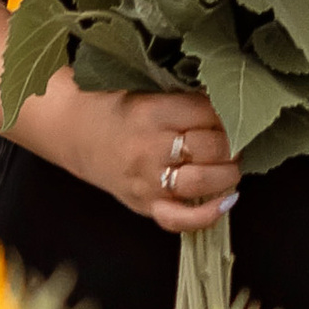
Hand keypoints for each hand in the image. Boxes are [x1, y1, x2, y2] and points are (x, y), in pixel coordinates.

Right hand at [43, 84, 240, 233]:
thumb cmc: (114, 104)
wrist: (72, 129)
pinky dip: (208, 215)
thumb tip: (231, 106)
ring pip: (201, 181)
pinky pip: (180, 220)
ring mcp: (146, 180)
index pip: (208, 114)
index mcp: (151, 111)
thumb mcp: (146, 88)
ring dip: (228, 174)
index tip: (234, 112)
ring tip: (232, 164)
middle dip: (233, 143)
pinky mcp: (143, 204)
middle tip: (237, 139)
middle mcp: (149, 148)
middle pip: (210, 148)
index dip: (229, 113)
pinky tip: (227, 201)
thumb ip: (183, 98)